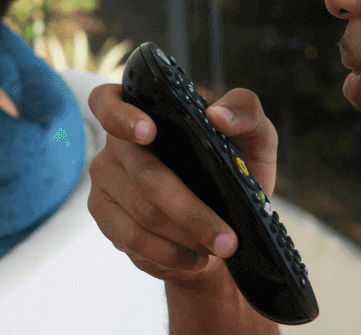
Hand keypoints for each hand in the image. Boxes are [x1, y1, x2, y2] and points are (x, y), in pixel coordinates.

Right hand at [86, 85, 278, 284]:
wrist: (222, 227)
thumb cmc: (236, 174)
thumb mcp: (255, 139)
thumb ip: (246, 111)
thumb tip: (218, 116)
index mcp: (147, 111)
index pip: (109, 101)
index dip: (122, 116)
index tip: (150, 132)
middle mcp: (118, 143)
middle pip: (146, 174)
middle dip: (191, 211)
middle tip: (227, 238)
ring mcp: (106, 180)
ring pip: (142, 212)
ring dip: (186, 235)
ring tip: (220, 247)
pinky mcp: (105, 216)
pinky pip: (132, 238)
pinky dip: (169, 253)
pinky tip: (195, 258)